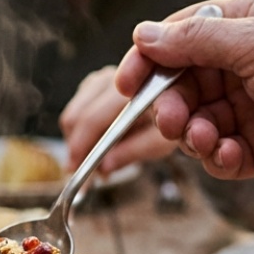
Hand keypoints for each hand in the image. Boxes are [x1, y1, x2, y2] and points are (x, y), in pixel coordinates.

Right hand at [60, 66, 175, 172]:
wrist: (181, 96)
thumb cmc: (176, 118)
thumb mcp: (163, 140)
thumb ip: (133, 152)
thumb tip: (103, 168)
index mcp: (130, 90)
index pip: (93, 119)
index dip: (82, 148)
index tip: (79, 174)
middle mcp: (112, 79)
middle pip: (77, 117)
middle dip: (76, 149)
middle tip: (85, 175)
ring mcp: (101, 79)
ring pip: (72, 114)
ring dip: (77, 141)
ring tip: (93, 161)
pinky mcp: (95, 83)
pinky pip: (76, 109)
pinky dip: (80, 131)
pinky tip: (96, 145)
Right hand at [116, 0, 253, 198]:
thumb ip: (198, 42)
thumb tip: (143, 35)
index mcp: (247, 25)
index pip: (180, 37)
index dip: (149, 59)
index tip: (128, 83)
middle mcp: (245, 66)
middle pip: (181, 83)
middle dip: (169, 104)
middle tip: (173, 120)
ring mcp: (252, 109)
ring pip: (195, 122)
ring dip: (192, 133)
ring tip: (207, 139)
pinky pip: (218, 155)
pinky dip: (216, 157)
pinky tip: (231, 156)